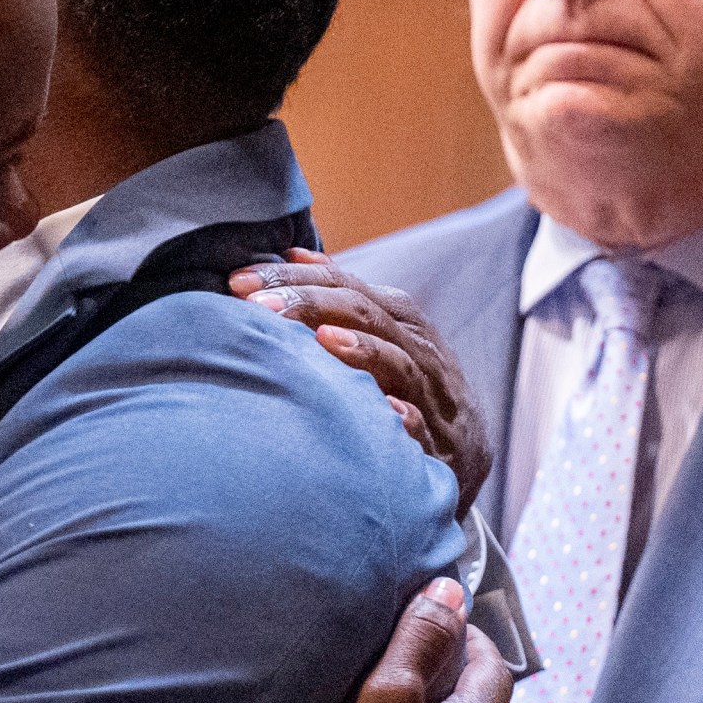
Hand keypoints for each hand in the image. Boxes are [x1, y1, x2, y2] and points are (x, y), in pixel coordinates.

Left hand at [229, 250, 492, 514]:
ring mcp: (431, 391)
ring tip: (321, 339)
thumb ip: (339, 297)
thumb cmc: (408, 382)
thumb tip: (293, 253)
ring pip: (398, 361)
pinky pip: (425, 426)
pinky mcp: (441, 440)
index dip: (291, 278)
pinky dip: (406, 417)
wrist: (465, 448)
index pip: (341, 283)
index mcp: (396, 315)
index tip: (237, 282)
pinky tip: (385, 412)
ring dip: (359, 349)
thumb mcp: (380, 332)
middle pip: (364, 311)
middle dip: (308, 303)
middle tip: (256, 307)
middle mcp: (415, 344)